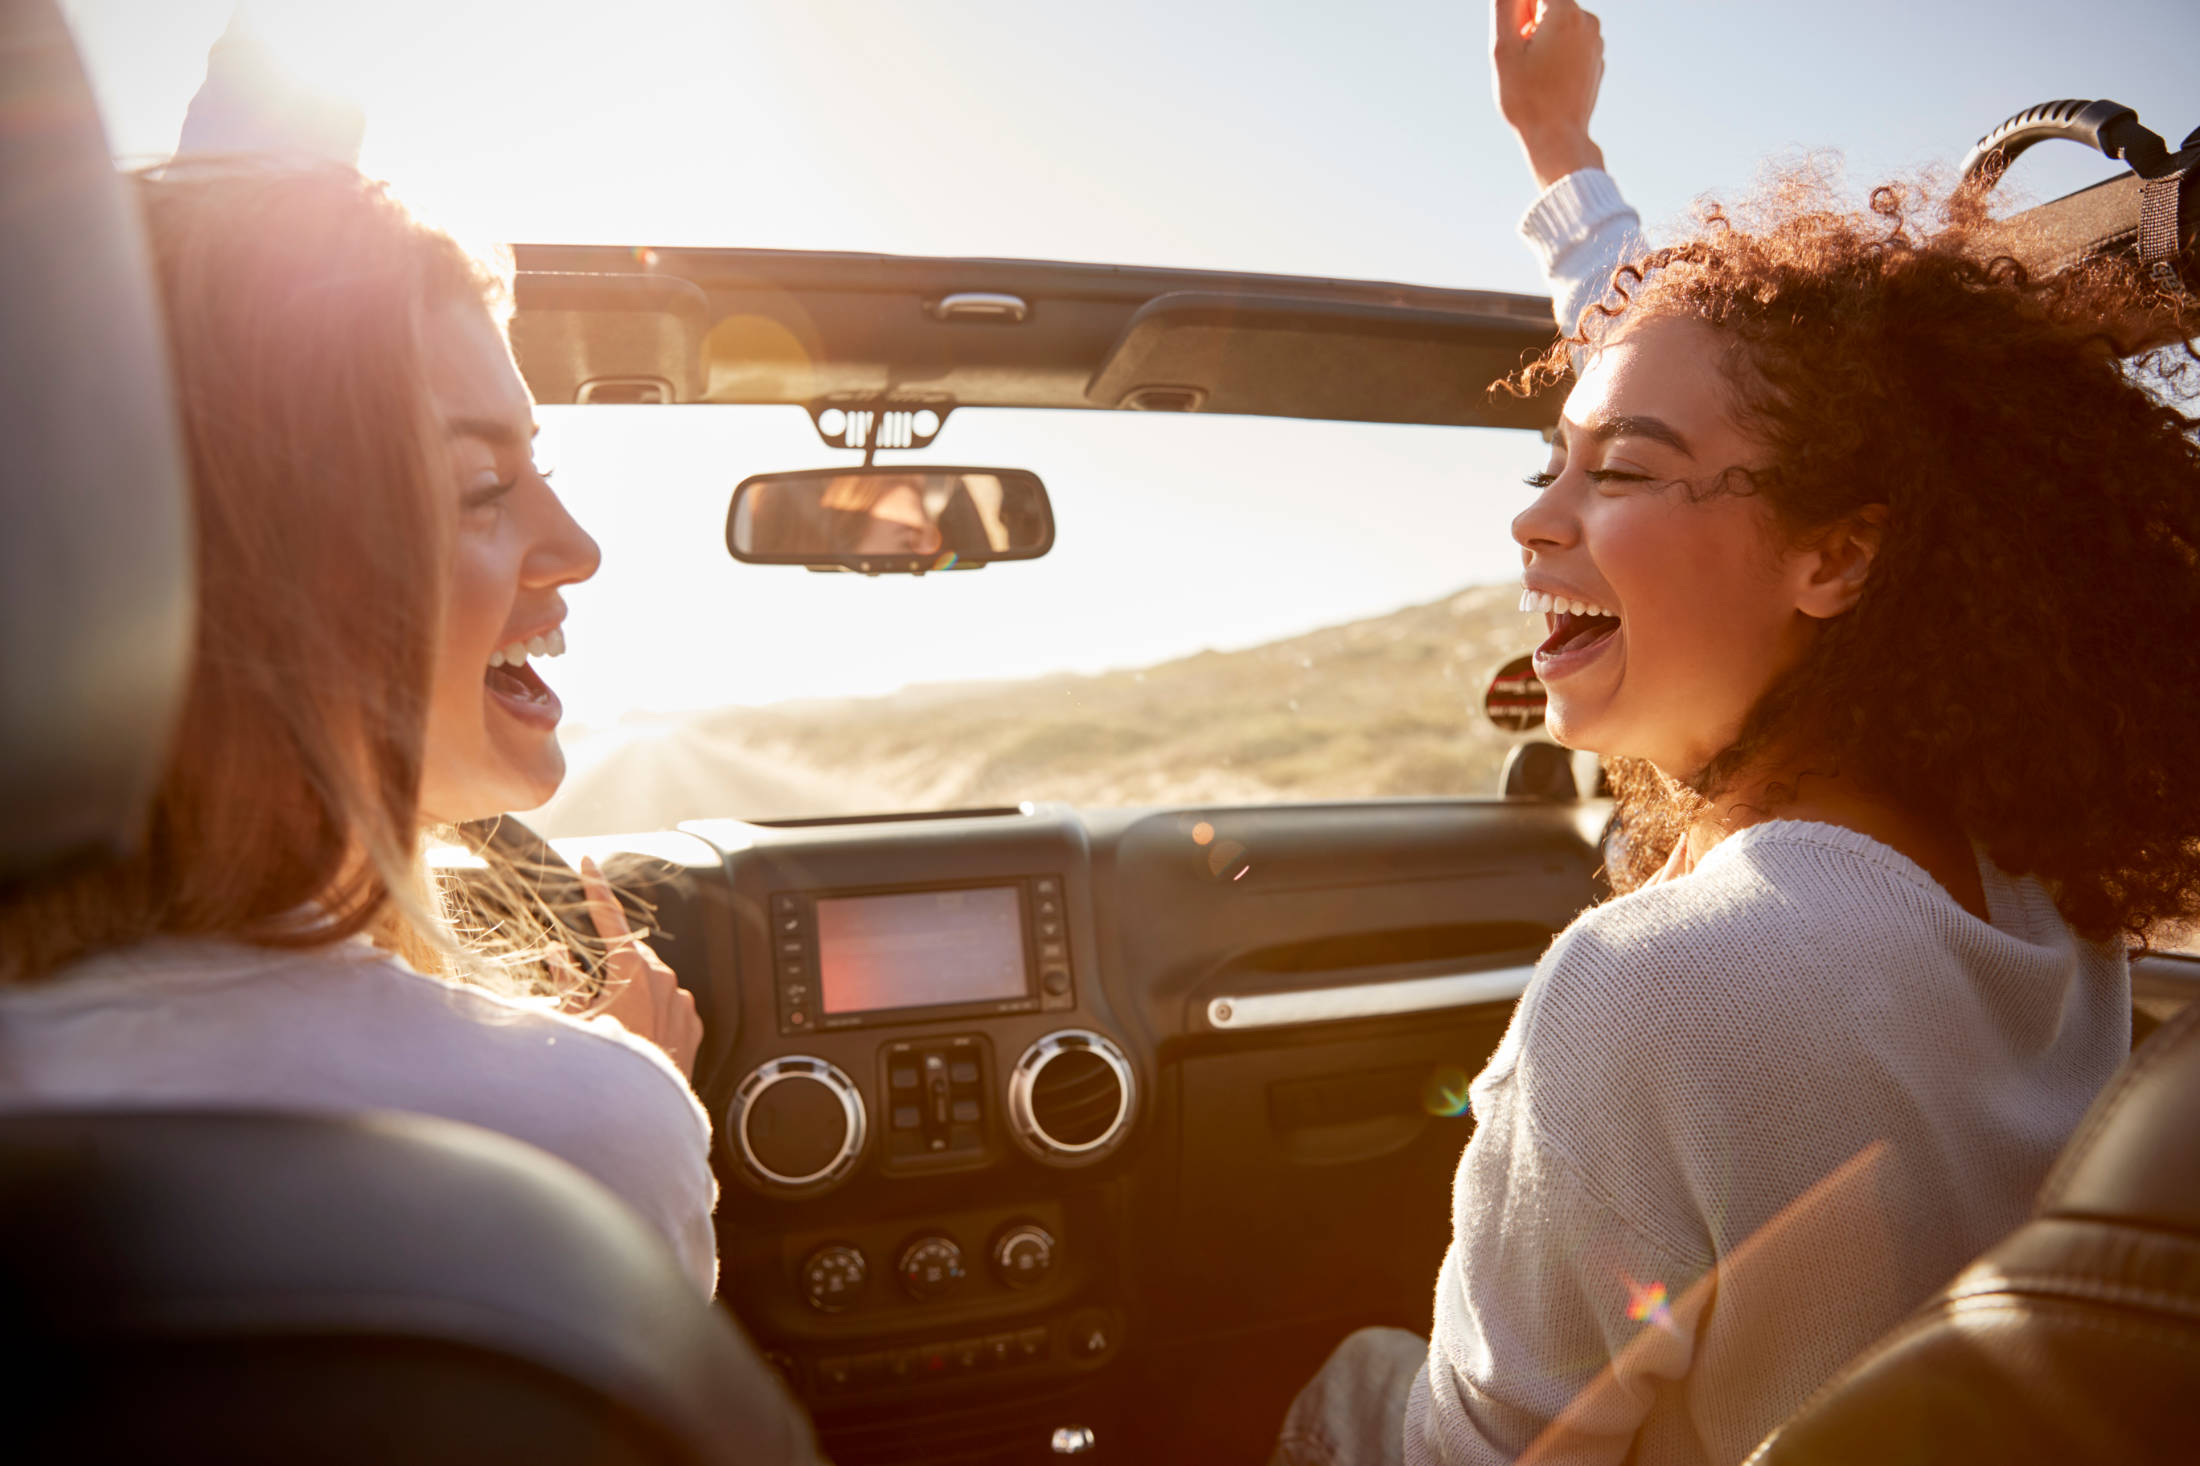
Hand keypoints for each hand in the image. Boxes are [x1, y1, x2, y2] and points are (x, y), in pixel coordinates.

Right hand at [576, 855, 702, 1078]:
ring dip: (631, 990)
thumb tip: (557, 953)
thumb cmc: (603, 1062)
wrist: (637, 1105)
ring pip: (651, 980)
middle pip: (630, 953)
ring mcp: (681, 1000)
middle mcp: (663, 978)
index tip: (589, 864)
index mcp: (631, 969)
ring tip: (614, 1024)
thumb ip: (564, 978)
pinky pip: (669, 1004)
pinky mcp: (692, 1022)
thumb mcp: (571, 1017)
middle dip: (611, 964)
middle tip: (592, 994)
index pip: (610, 917)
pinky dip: (652, 1010)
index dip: (596, 888)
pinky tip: (637, 1034)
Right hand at [1491, 0, 1607, 190]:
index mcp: (1566, 12)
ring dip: (1542, 43)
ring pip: (1558, 27)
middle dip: (1530, 27)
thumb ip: (1505, 5)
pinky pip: (1570, 47)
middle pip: (1547, 6)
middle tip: (1524, 62)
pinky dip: (1556, 57)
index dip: (1519, 16)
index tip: (1519, 41)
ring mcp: (1596, 41)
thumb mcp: (1503, 47)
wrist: (1557, 139)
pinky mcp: (1596, 60)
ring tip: (1537, 76)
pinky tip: (1550, 84)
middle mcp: (1588, 20)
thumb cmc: (1526, 97)